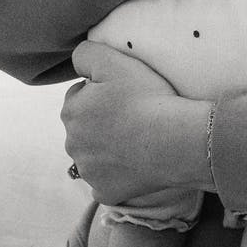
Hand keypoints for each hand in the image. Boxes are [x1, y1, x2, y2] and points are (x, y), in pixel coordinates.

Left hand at [63, 41, 210, 209]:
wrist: (176, 141)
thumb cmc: (148, 98)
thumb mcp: (114, 61)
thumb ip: (85, 54)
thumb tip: (77, 62)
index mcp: (70, 111)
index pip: (80, 96)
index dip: (103, 92)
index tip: (126, 95)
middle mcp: (72, 144)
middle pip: (85, 127)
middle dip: (103, 122)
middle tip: (134, 116)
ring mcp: (88, 171)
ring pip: (94, 155)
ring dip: (109, 148)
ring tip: (139, 140)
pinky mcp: (105, 191)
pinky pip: (106, 182)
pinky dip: (118, 175)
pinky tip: (136, 165)